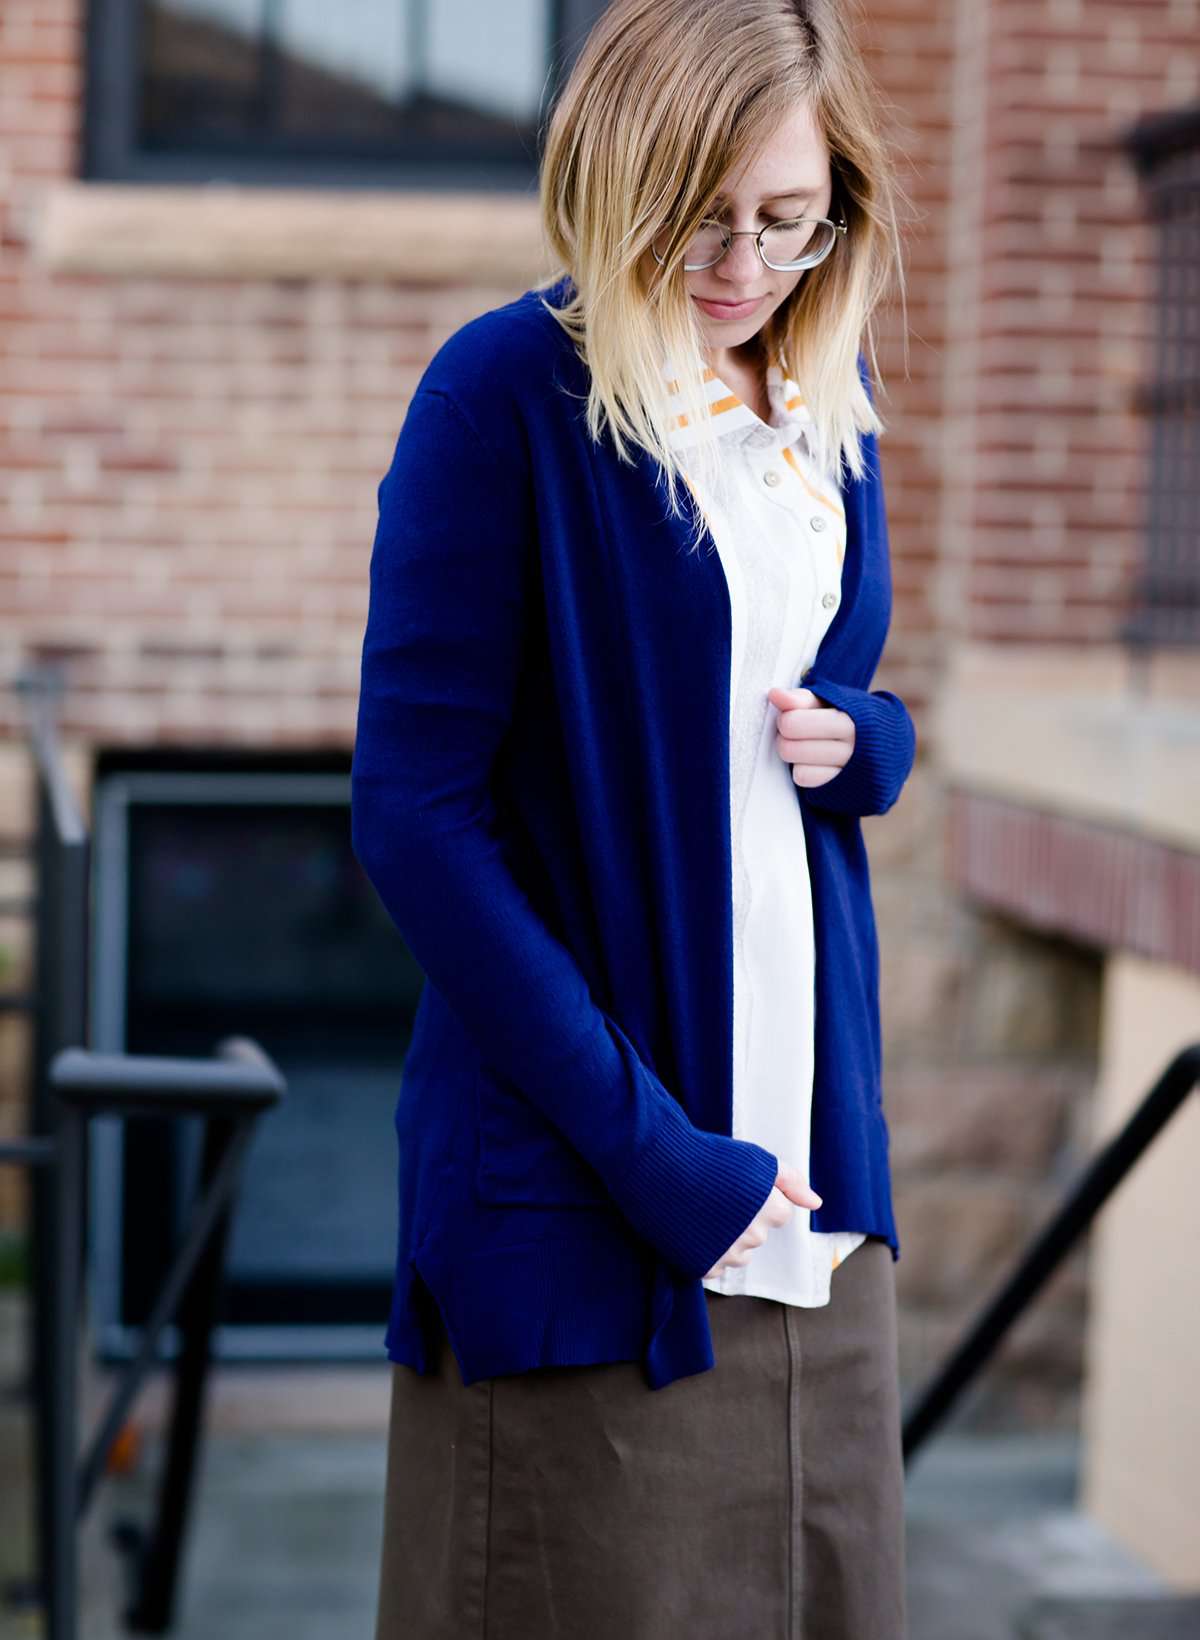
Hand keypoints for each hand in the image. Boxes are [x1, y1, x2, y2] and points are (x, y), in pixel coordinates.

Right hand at [703, 1162, 822, 1278]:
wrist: (658, 1169)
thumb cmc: (708, 1158)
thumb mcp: (757, 1159)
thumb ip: (792, 1181)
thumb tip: (816, 1203)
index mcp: (771, 1211)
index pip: (778, 1213)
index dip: (758, 1198)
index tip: (735, 1186)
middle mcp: (754, 1238)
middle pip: (758, 1233)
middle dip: (743, 1219)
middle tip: (716, 1197)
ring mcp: (728, 1256)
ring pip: (738, 1252)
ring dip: (726, 1238)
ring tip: (702, 1211)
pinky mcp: (704, 1268)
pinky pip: (715, 1265)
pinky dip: (706, 1251)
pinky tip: (692, 1228)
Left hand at [767, 684, 854, 788]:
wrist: (883, 744)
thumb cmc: (847, 717)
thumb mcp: (829, 701)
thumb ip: (801, 699)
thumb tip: (774, 694)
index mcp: (849, 719)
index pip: (793, 723)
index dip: (784, 719)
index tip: (790, 716)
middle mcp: (852, 747)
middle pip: (789, 748)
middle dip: (784, 739)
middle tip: (793, 734)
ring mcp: (848, 771)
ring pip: (797, 767)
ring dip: (794, 756)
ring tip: (803, 747)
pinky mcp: (841, 788)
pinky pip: (805, 780)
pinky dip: (802, 771)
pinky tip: (811, 762)